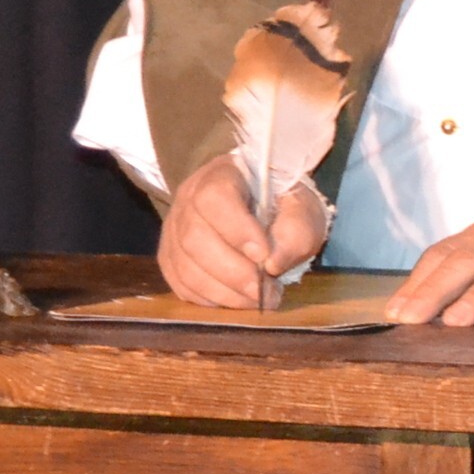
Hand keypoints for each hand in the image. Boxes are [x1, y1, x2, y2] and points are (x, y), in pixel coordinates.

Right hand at [158, 158, 326, 307]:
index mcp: (222, 175)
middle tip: (266, 291)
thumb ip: (296, 232)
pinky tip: (235, 299)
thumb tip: (272, 265)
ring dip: (223, 291)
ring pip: (185, 265)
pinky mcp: (170, 256)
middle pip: (194, 238)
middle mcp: (188, 199)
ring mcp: (173, 228)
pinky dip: (208, 298)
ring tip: (257, 299)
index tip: (264, 255)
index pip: (214, 198)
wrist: (265, 206)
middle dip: (233, 272)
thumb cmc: (284, 205)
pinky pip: (179, 283)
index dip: (236, 230)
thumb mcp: (303, 211)